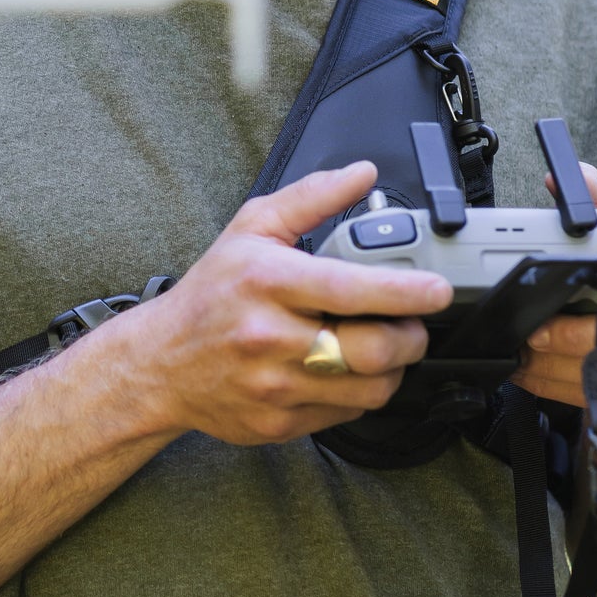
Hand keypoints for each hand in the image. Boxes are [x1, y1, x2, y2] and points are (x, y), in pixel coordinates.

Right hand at [117, 161, 453, 446]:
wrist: (159, 363)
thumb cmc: (210, 294)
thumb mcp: (251, 229)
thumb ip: (311, 197)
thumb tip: (362, 174)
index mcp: (267, 281)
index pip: (353, 289)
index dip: (408, 291)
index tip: (436, 290)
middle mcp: (270, 336)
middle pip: (374, 349)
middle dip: (412, 336)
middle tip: (412, 324)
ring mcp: (274, 386)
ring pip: (370, 389)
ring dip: (392, 369)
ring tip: (381, 348)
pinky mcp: (278, 423)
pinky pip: (346, 414)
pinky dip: (359, 393)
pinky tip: (346, 372)